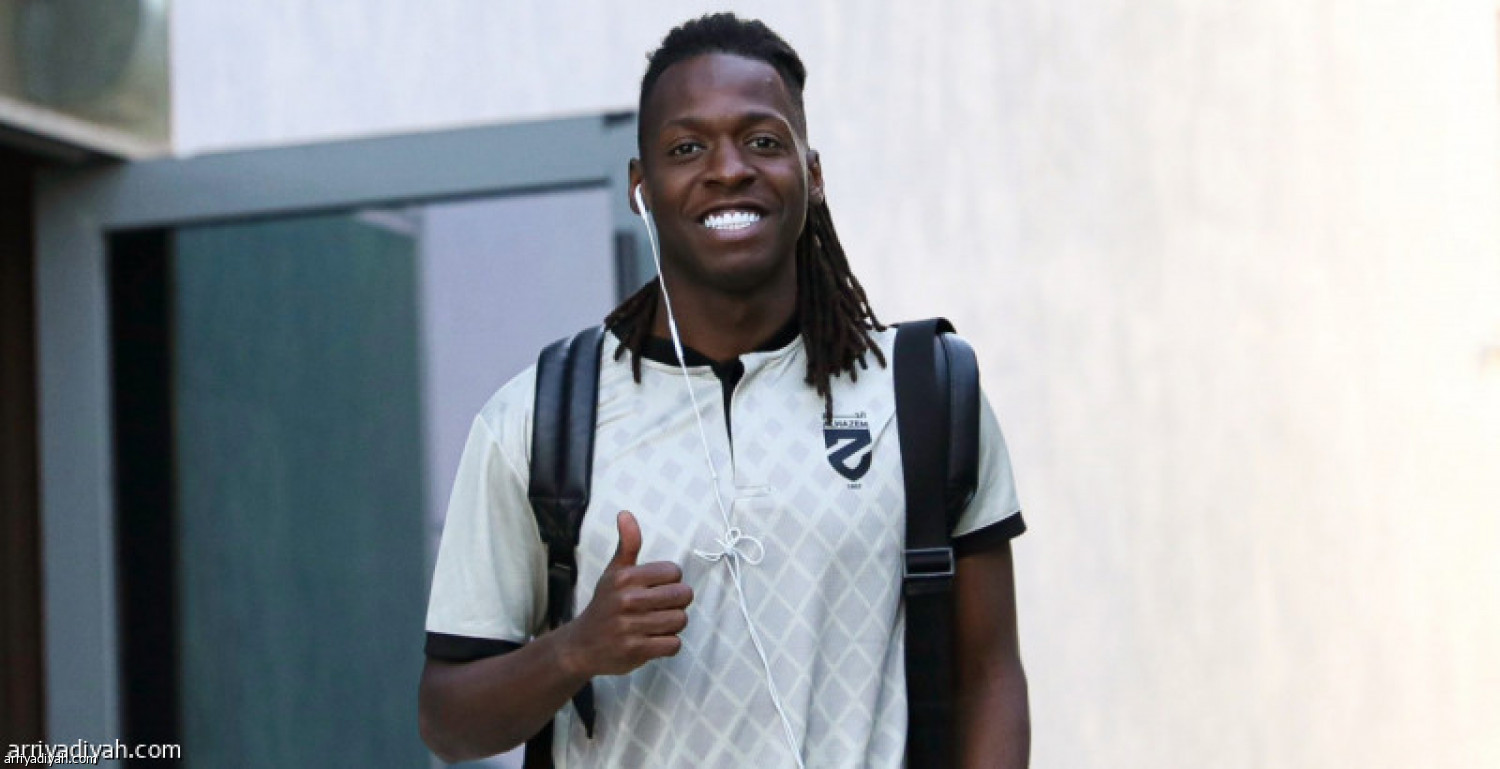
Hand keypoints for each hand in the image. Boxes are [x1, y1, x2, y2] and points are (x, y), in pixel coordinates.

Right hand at [558, 511, 692, 677]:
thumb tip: (625, 513)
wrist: (581, 645)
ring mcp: (631, 626)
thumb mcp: (613, 572)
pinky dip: (668, 644)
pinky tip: (653, 640)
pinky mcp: (636, 650)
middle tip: (660, 608)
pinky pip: (673, 644)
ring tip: (656, 624)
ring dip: (673, 624)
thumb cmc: (604, 605)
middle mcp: (627, 600)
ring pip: (680, 620)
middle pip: (682, 595)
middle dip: (677, 603)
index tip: (657, 589)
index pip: (674, 572)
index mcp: (624, 577)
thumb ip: (627, 544)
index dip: (671, 581)